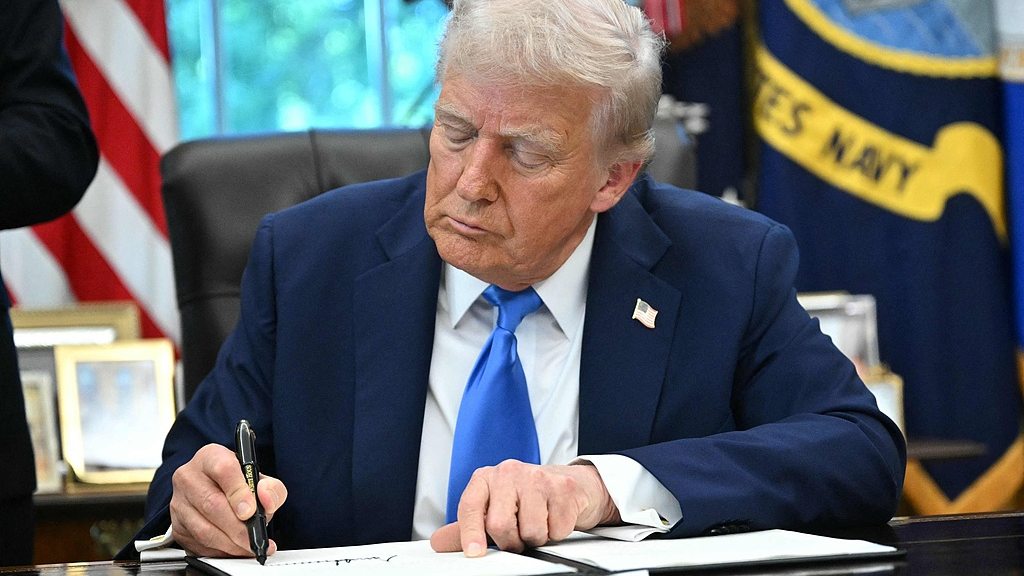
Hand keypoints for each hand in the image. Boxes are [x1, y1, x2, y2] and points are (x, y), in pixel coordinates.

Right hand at [169, 443, 287, 557]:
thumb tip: (266, 498)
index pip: (223, 470)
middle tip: (254, 538)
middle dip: (238, 527)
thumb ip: (271, 488)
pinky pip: (197, 545)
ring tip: (249, 547)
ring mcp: (179, 502)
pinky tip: (235, 550)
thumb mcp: (259, 479)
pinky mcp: (177, 526)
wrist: (215, 491)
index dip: (238, 492)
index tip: (251, 511)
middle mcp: (189, 477)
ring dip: (230, 544)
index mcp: (210, 457)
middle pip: (211, 504)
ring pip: (203, 529)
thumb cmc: (236, 483)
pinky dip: (220, 552)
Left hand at [430, 460, 619, 555]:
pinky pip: (556, 529)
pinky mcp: (563, 487)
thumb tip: (439, 542)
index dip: (469, 532)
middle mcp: (508, 472)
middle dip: (510, 541)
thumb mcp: (492, 508)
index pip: (470, 506)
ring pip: (531, 531)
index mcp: (485, 478)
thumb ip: (467, 526)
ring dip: (536, 538)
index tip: (473, 552)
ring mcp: (537, 476)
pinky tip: (553, 516)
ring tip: (537, 522)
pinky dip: (556, 532)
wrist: (564, 484)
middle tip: (516, 536)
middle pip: (500, 524)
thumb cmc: (523, 497)